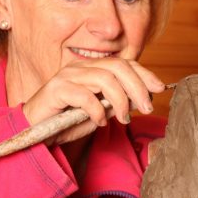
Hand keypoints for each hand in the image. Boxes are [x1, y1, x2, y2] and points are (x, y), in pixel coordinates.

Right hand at [22, 58, 163, 145]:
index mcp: (94, 68)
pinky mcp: (56, 89)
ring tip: (124, 118)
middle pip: (118, 67)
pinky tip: (101, 121)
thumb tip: (144, 97)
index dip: (145, 74)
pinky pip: (84, 95)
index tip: (160, 88)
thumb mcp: (102, 110)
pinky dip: (98, 110)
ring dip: (120, 100)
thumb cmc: (70, 121)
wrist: (36, 133)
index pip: (125, 63)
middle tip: (147, 107)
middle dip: (137, 86)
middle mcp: (81, 67)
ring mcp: (67, 75)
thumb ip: (119, 101)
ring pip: (104, 78)